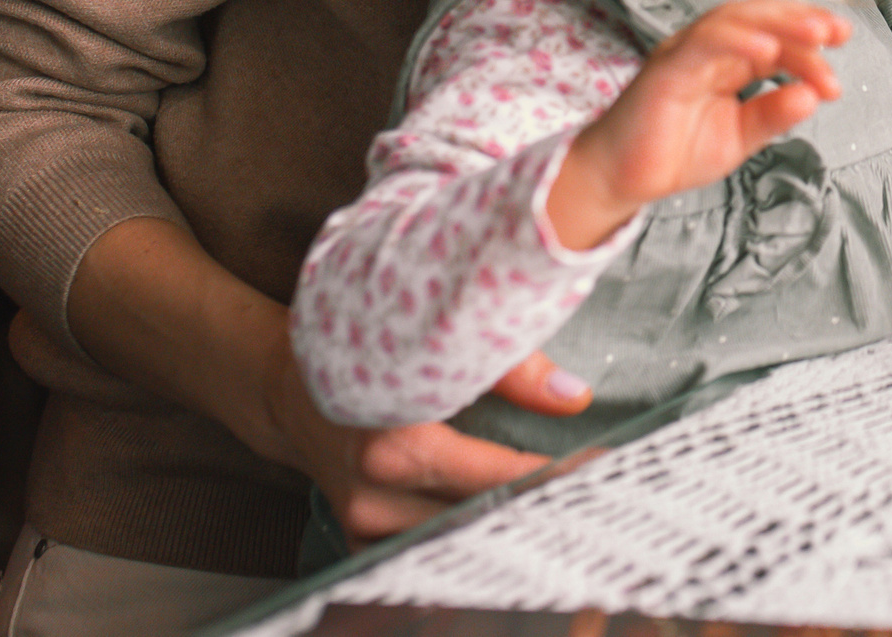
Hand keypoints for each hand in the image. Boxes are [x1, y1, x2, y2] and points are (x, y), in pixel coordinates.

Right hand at [265, 343, 590, 542]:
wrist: (290, 391)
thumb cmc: (368, 355)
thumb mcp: (434, 344)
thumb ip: (512, 370)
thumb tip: (575, 397)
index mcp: (396, 445)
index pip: (497, 476)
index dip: (554, 475)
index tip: (602, 469)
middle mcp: (377, 497)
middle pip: (482, 516)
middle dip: (538, 504)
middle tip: (590, 491)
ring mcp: (365, 526)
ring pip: (458, 538)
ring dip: (507, 522)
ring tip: (557, 504)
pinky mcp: (361, 541)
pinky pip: (428, 547)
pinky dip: (468, 534)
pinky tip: (506, 521)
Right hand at [551, 0, 848, 249]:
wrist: (622, 179)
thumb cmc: (677, 151)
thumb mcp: (741, 137)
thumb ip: (774, 115)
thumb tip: (813, 96)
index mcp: (729, 59)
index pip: (775, 34)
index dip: (809, 35)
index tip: (844, 40)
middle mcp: (708, 48)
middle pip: (759, 17)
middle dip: (801, 19)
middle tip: (838, 32)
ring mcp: (685, 53)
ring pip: (734, 21)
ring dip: (777, 24)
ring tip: (815, 35)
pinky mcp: (665, 69)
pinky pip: (702, 44)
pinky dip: (736, 42)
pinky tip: (768, 51)